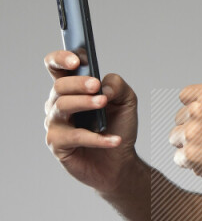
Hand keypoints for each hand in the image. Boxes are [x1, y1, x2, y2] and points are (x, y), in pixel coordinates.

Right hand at [43, 51, 139, 193]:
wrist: (120, 161)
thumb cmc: (118, 128)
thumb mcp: (126, 102)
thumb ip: (117, 86)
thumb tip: (103, 86)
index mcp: (71, 88)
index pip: (55, 66)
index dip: (60, 59)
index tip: (76, 60)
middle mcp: (58, 103)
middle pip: (59, 86)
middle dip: (77, 83)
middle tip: (95, 85)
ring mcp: (55, 123)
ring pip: (62, 106)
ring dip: (84, 103)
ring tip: (103, 103)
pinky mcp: (57, 144)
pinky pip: (74, 137)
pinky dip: (96, 138)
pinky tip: (114, 140)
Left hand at [169, 32, 201, 188]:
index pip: (185, 97)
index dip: (201, 109)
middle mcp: (197, 112)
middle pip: (179, 119)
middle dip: (195, 128)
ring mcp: (192, 135)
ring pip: (177, 139)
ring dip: (191, 146)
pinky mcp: (191, 157)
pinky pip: (180, 158)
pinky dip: (194, 163)